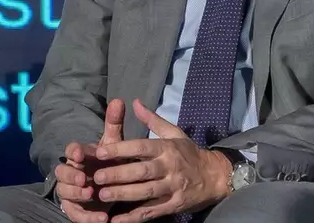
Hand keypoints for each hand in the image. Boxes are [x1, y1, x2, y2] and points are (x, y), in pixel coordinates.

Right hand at [55, 99, 126, 222]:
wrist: (108, 187)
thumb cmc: (109, 162)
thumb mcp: (113, 144)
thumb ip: (114, 124)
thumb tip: (119, 99)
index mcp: (80, 156)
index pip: (71, 150)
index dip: (74, 151)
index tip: (80, 154)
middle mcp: (71, 172)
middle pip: (61, 172)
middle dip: (70, 175)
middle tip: (82, 179)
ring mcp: (71, 191)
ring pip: (65, 192)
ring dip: (76, 194)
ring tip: (91, 194)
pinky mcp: (75, 209)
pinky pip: (76, 214)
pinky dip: (88, 217)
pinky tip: (102, 219)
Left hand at [90, 100, 232, 222]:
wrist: (216, 177)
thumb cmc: (190, 153)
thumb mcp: (174, 133)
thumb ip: (152, 120)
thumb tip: (134, 102)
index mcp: (167, 148)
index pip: (142, 146)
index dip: (121, 149)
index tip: (100, 152)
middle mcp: (170, 167)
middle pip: (142, 171)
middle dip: (119, 174)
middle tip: (97, 176)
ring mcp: (173, 188)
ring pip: (146, 192)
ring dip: (124, 194)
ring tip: (102, 194)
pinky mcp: (174, 205)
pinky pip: (152, 211)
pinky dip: (134, 217)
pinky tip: (117, 221)